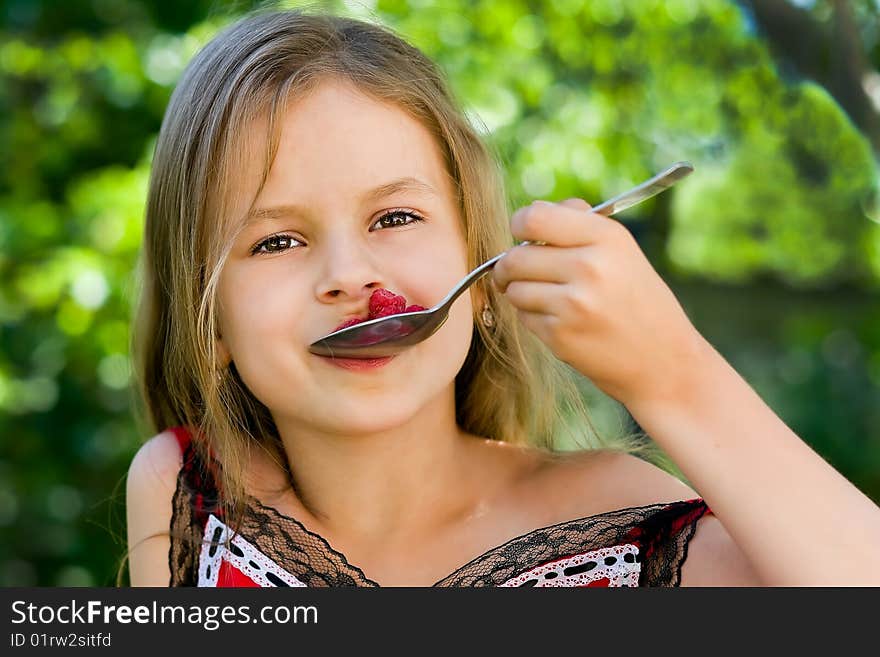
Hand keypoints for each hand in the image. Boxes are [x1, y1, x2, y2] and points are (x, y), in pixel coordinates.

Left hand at [491, 198, 710, 406]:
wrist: (663, 362)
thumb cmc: (637, 301)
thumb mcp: (622, 252)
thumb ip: (577, 226)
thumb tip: (527, 216)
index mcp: (607, 238)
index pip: (534, 217)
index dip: (519, 225)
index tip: (523, 236)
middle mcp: (590, 267)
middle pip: (515, 256)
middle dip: (509, 266)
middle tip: (519, 273)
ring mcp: (573, 304)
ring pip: (514, 288)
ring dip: (521, 294)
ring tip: (548, 299)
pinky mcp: (561, 336)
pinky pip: (523, 317)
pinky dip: (534, 318)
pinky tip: (562, 322)